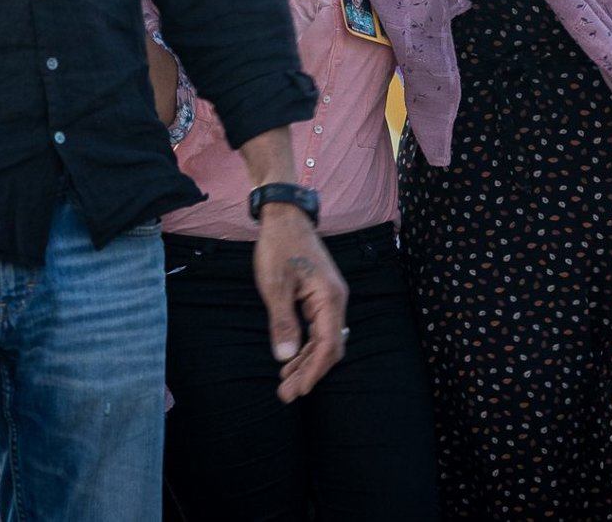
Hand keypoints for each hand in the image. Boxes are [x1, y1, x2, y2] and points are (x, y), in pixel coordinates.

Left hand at [251, 206, 348, 401]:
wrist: (285, 218)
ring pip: (323, 339)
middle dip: (309, 372)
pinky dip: (305, 346)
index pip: (328, 344)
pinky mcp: (320, 296)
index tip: (299, 390)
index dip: (314, 370)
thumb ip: (282, 321)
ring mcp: (329, 298)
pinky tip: (291, 359)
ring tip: (286, 384)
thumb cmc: (279, 247)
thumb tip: (285, 357)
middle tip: (287, 394)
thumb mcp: (275, 286)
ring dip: (306, 362)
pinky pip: (317, 329)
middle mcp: (335, 300)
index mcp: (329, 298)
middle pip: (329, 346)